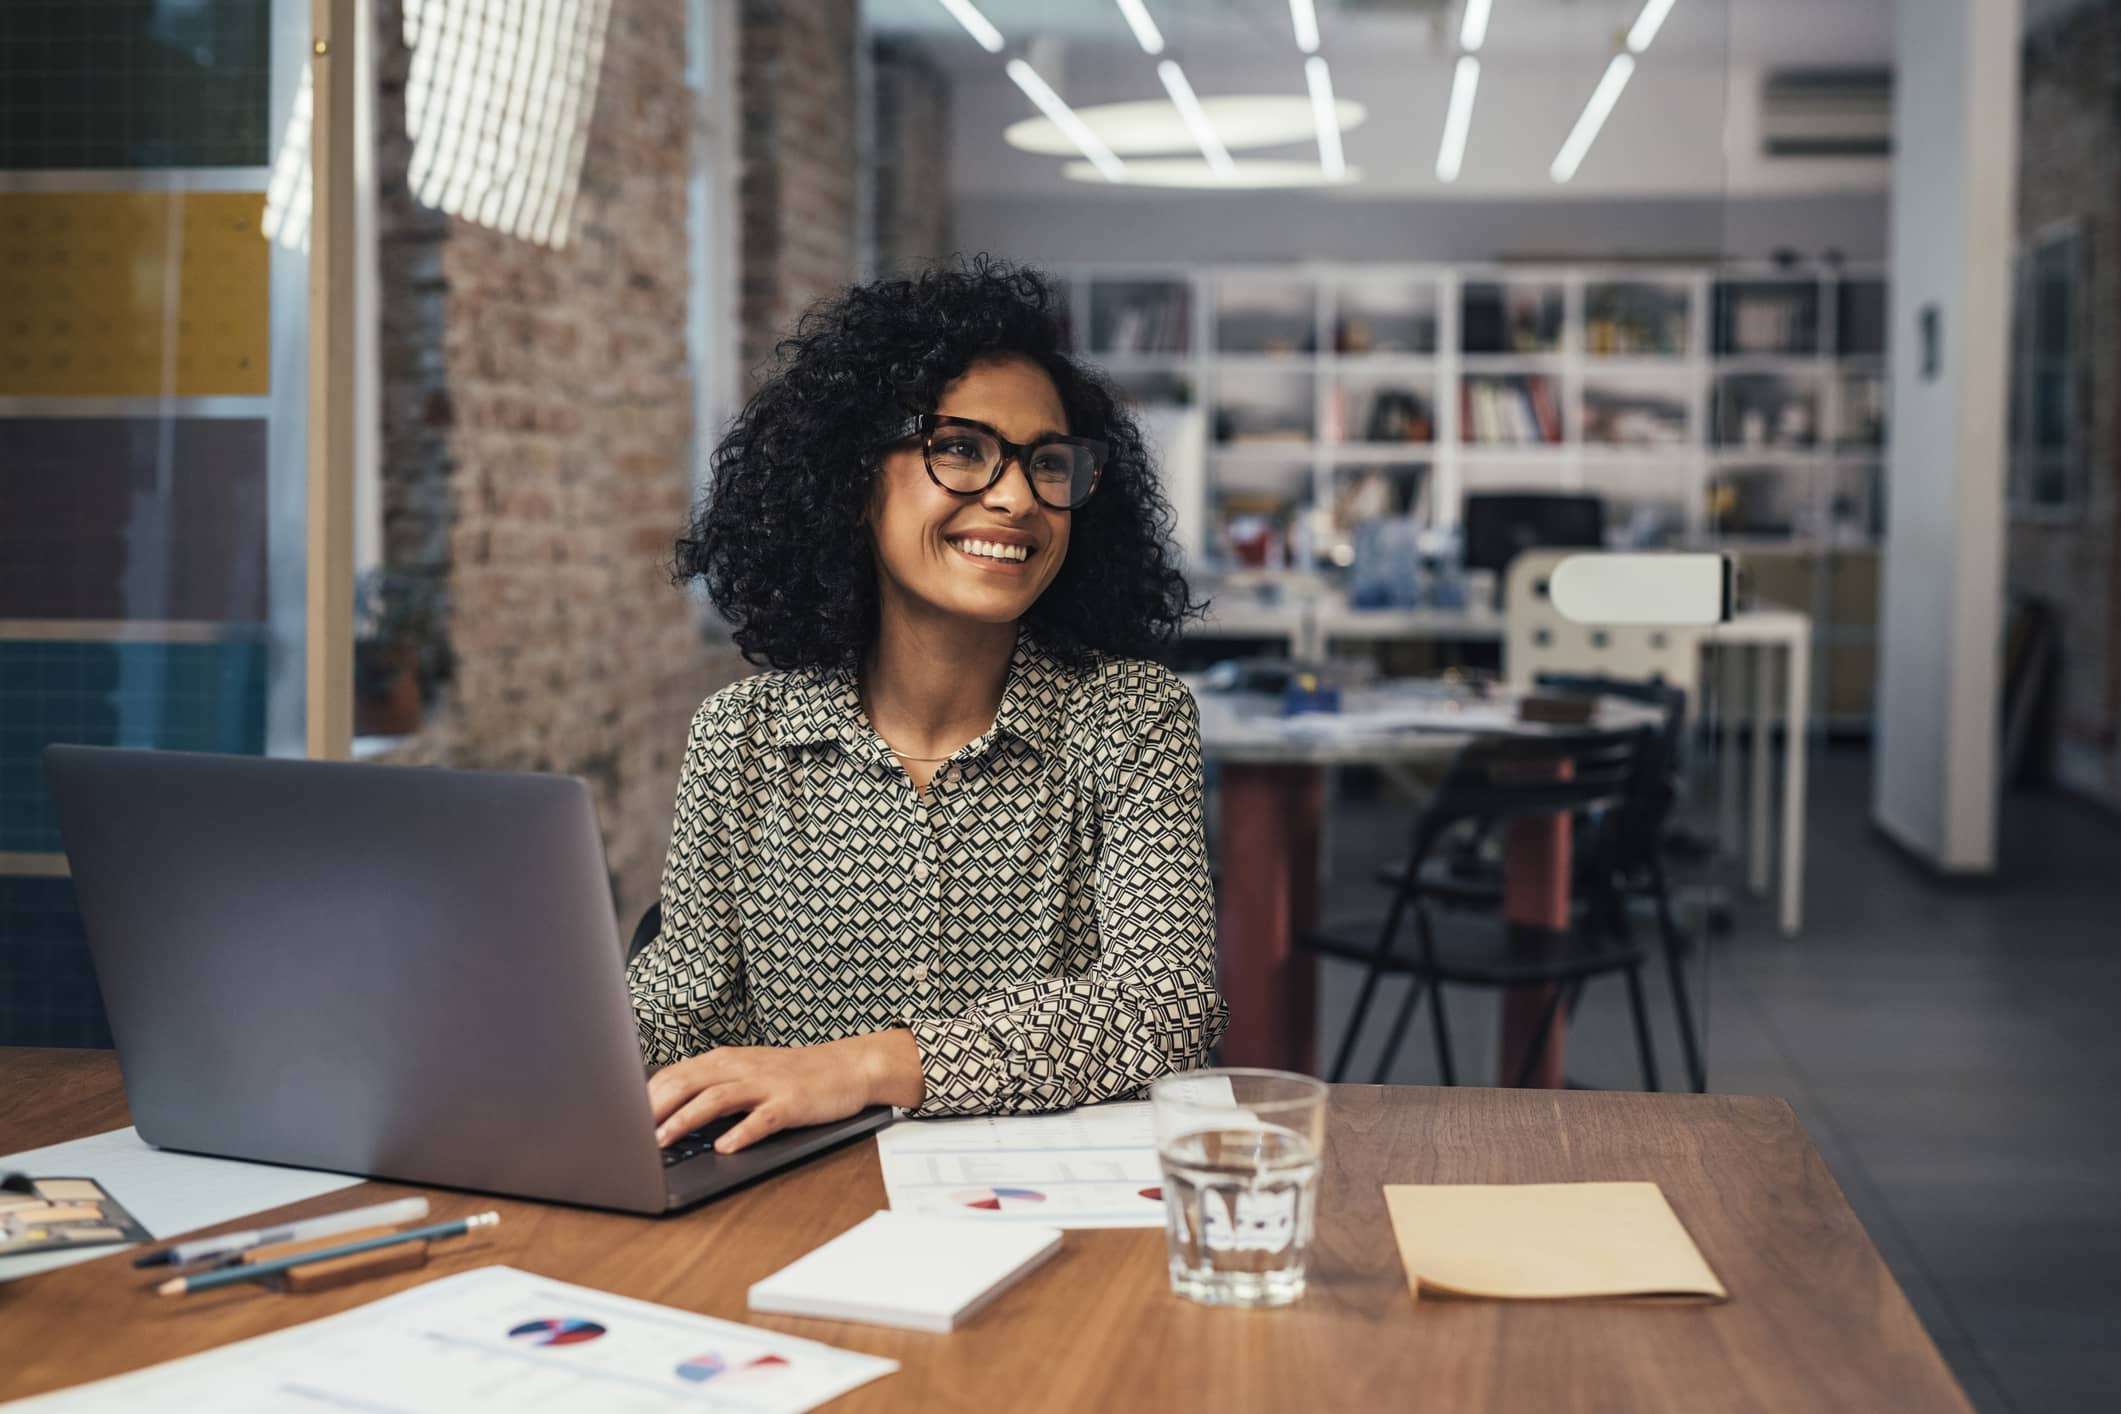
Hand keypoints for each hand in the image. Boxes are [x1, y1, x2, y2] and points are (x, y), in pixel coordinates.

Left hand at [647, 1031, 921, 1153]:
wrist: (848, 1066)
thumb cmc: (793, 1075)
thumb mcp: (748, 1072)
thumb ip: (712, 1086)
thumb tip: (666, 1109)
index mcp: (726, 1061)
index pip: (675, 1074)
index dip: (645, 1096)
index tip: (621, 1117)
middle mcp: (741, 1068)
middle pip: (688, 1082)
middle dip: (655, 1108)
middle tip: (629, 1133)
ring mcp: (766, 1084)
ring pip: (717, 1098)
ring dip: (686, 1119)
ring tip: (663, 1140)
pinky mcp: (791, 1102)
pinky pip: (762, 1118)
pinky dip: (742, 1132)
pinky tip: (726, 1147)